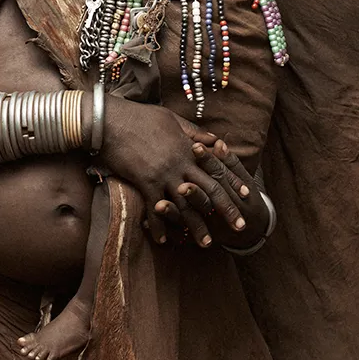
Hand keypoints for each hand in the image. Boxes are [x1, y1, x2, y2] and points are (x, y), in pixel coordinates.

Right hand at [101, 104, 246, 247]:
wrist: (111, 120)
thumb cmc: (140, 116)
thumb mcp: (172, 119)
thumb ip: (194, 132)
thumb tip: (214, 139)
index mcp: (189, 148)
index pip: (216, 168)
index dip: (232, 182)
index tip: (246, 195)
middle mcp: (181, 164)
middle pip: (209, 191)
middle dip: (226, 210)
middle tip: (240, 226)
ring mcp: (164, 174)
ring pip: (186, 205)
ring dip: (197, 227)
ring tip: (207, 243)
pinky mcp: (145, 182)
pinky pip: (155, 209)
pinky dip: (160, 226)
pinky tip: (164, 240)